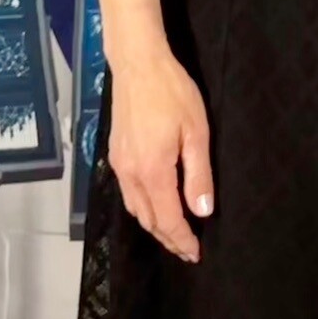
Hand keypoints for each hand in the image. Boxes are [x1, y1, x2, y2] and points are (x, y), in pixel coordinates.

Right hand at [106, 46, 214, 262]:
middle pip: (149, 220)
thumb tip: (202, 212)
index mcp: (153, 171)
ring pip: (136, 209)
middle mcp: (130, 175)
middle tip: (188, 249)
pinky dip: (143, 209)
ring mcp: (119, 165)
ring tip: (174, 233)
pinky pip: (128, 194)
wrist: (138, 64)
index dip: (182, 240)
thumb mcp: (196, 132)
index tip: (196, 253)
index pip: (168, 219)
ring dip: (155, 226)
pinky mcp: (115, 155)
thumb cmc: (173, 93)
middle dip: (168, 238)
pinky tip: (155, 206)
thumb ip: (198, 175)